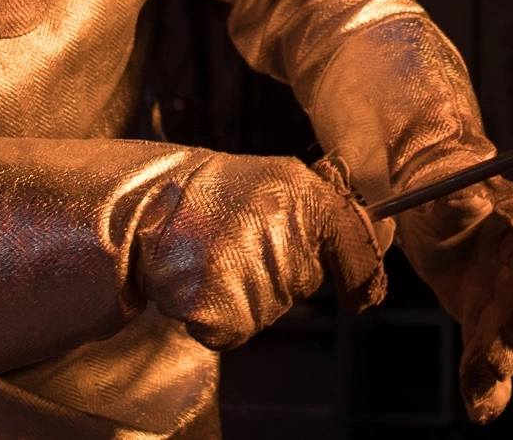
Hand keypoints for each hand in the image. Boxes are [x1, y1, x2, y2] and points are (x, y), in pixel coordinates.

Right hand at [135, 151, 392, 349]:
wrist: (147, 206)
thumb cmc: (212, 196)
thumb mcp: (275, 184)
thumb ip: (319, 214)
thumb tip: (365, 252)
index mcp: (303, 192)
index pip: (352, 238)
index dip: (360, 271)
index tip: (362, 295)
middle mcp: (284, 229)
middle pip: (305, 281)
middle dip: (279, 272)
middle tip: (238, 244)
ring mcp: (254, 270)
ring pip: (271, 307)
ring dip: (247, 293)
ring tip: (215, 258)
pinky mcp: (223, 307)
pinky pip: (238, 328)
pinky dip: (219, 317)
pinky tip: (202, 282)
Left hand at [397, 176, 512, 421]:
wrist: (423, 205)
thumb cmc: (436, 182)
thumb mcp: (440, 180)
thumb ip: (455, 192)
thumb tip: (463, 190)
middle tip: (499, 361)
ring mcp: (503, 296)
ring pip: (507, 335)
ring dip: (498, 366)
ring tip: (484, 398)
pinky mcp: (484, 320)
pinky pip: (485, 352)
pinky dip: (484, 382)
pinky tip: (481, 409)